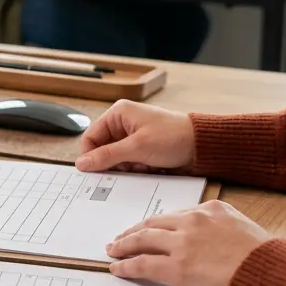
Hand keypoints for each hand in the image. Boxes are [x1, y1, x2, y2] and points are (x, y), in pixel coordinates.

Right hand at [76, 100, 195, 173]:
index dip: (91, 155)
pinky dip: (136, 170)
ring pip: (116, 159)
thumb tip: (82, 163)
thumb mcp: (136, 147)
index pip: (91, 137)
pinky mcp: (143, 149)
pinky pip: (129, 164)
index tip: (96, 171)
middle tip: (128, 167)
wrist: (202, 147)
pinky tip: (150, 167)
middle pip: (103, 149)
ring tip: (144, 165)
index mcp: (118, 114)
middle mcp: (123, 123)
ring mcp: (133, 137)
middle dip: (114, 162)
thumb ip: (106, 155)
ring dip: (127, 167)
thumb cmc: (174, 137)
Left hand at [105, 200, 272, 285]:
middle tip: (122, 237)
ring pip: (143, 239)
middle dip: (134, 230)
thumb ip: (222, 227)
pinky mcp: (178, 268)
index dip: (158, 223)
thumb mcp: (244, 229)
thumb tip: (210, 238)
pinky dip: (127, 266)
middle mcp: (193, 221)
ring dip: (124, 245)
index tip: (149, 228)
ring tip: (113, 250)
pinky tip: (118, 268)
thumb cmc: (265, 259)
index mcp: (211, 209)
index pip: (175, 214)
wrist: (272, 275)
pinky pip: (143, 264)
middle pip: (154, 223)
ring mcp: (184, 244)